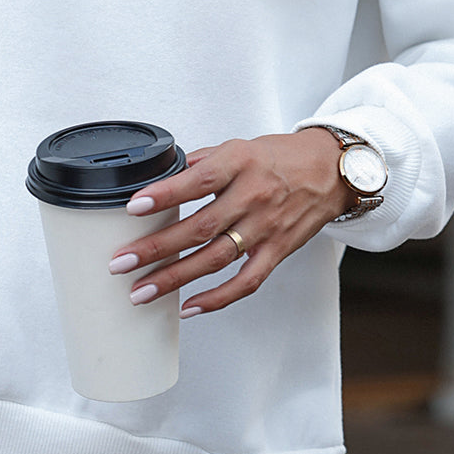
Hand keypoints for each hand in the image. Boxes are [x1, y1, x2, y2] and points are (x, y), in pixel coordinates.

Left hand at [107, 129, 350, 315]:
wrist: (332, 171)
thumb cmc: (280, 157)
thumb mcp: (238, 146)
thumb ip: (200, 163)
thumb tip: (160, 178)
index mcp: (239, 163)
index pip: (198, 180)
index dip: (165, 195)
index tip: (134, 207)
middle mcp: (253, 197)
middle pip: (200, 228)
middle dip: (156, 248)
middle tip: (122, 263)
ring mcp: (266, 228)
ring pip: (215, 259)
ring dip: (175, 278)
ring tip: (141, 291)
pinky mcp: (277, 251)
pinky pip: (246, 282)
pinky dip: (217, 299)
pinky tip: (188, 307)